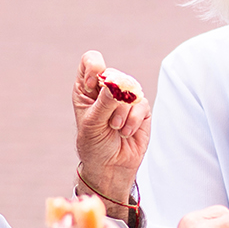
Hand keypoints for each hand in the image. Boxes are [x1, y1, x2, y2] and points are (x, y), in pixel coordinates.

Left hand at [72, 51, 149, 205]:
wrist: (111, 166)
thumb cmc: (94, 144)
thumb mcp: (93, 124)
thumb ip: (104, 102)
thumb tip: (116, 83)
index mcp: (86, 88)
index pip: (91, 61)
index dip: (95, 67)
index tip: (93, 84)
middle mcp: (106, 89)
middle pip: (115, 75)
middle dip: (113, 98)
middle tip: (110, 119)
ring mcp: (125, 99)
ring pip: (131, 90)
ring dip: (123, 112)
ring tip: (116, 128)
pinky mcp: (141, 109)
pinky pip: (142, 104)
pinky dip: (134, 120)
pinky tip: (126, 132)